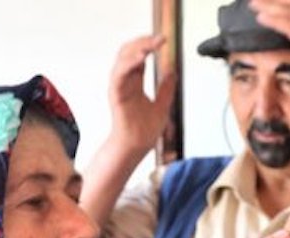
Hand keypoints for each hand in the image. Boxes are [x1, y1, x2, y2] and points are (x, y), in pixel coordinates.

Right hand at [107, 35, 176, 156]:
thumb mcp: (162, 105)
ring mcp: (119, 87)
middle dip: (143, 41)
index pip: (139, 56)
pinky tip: (141, 58)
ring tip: (152, 44)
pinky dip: (129, 63)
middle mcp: (125, 82)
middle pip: (129, 52)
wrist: (137, 147)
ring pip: (123, 59)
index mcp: (134, 82)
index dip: (149, 45)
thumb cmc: (143, 131)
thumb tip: (173, 72)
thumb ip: (167, 88)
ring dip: (137, 48)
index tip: (164, 40)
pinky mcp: (116, 94)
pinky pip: (119, 74)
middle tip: (160, 39)